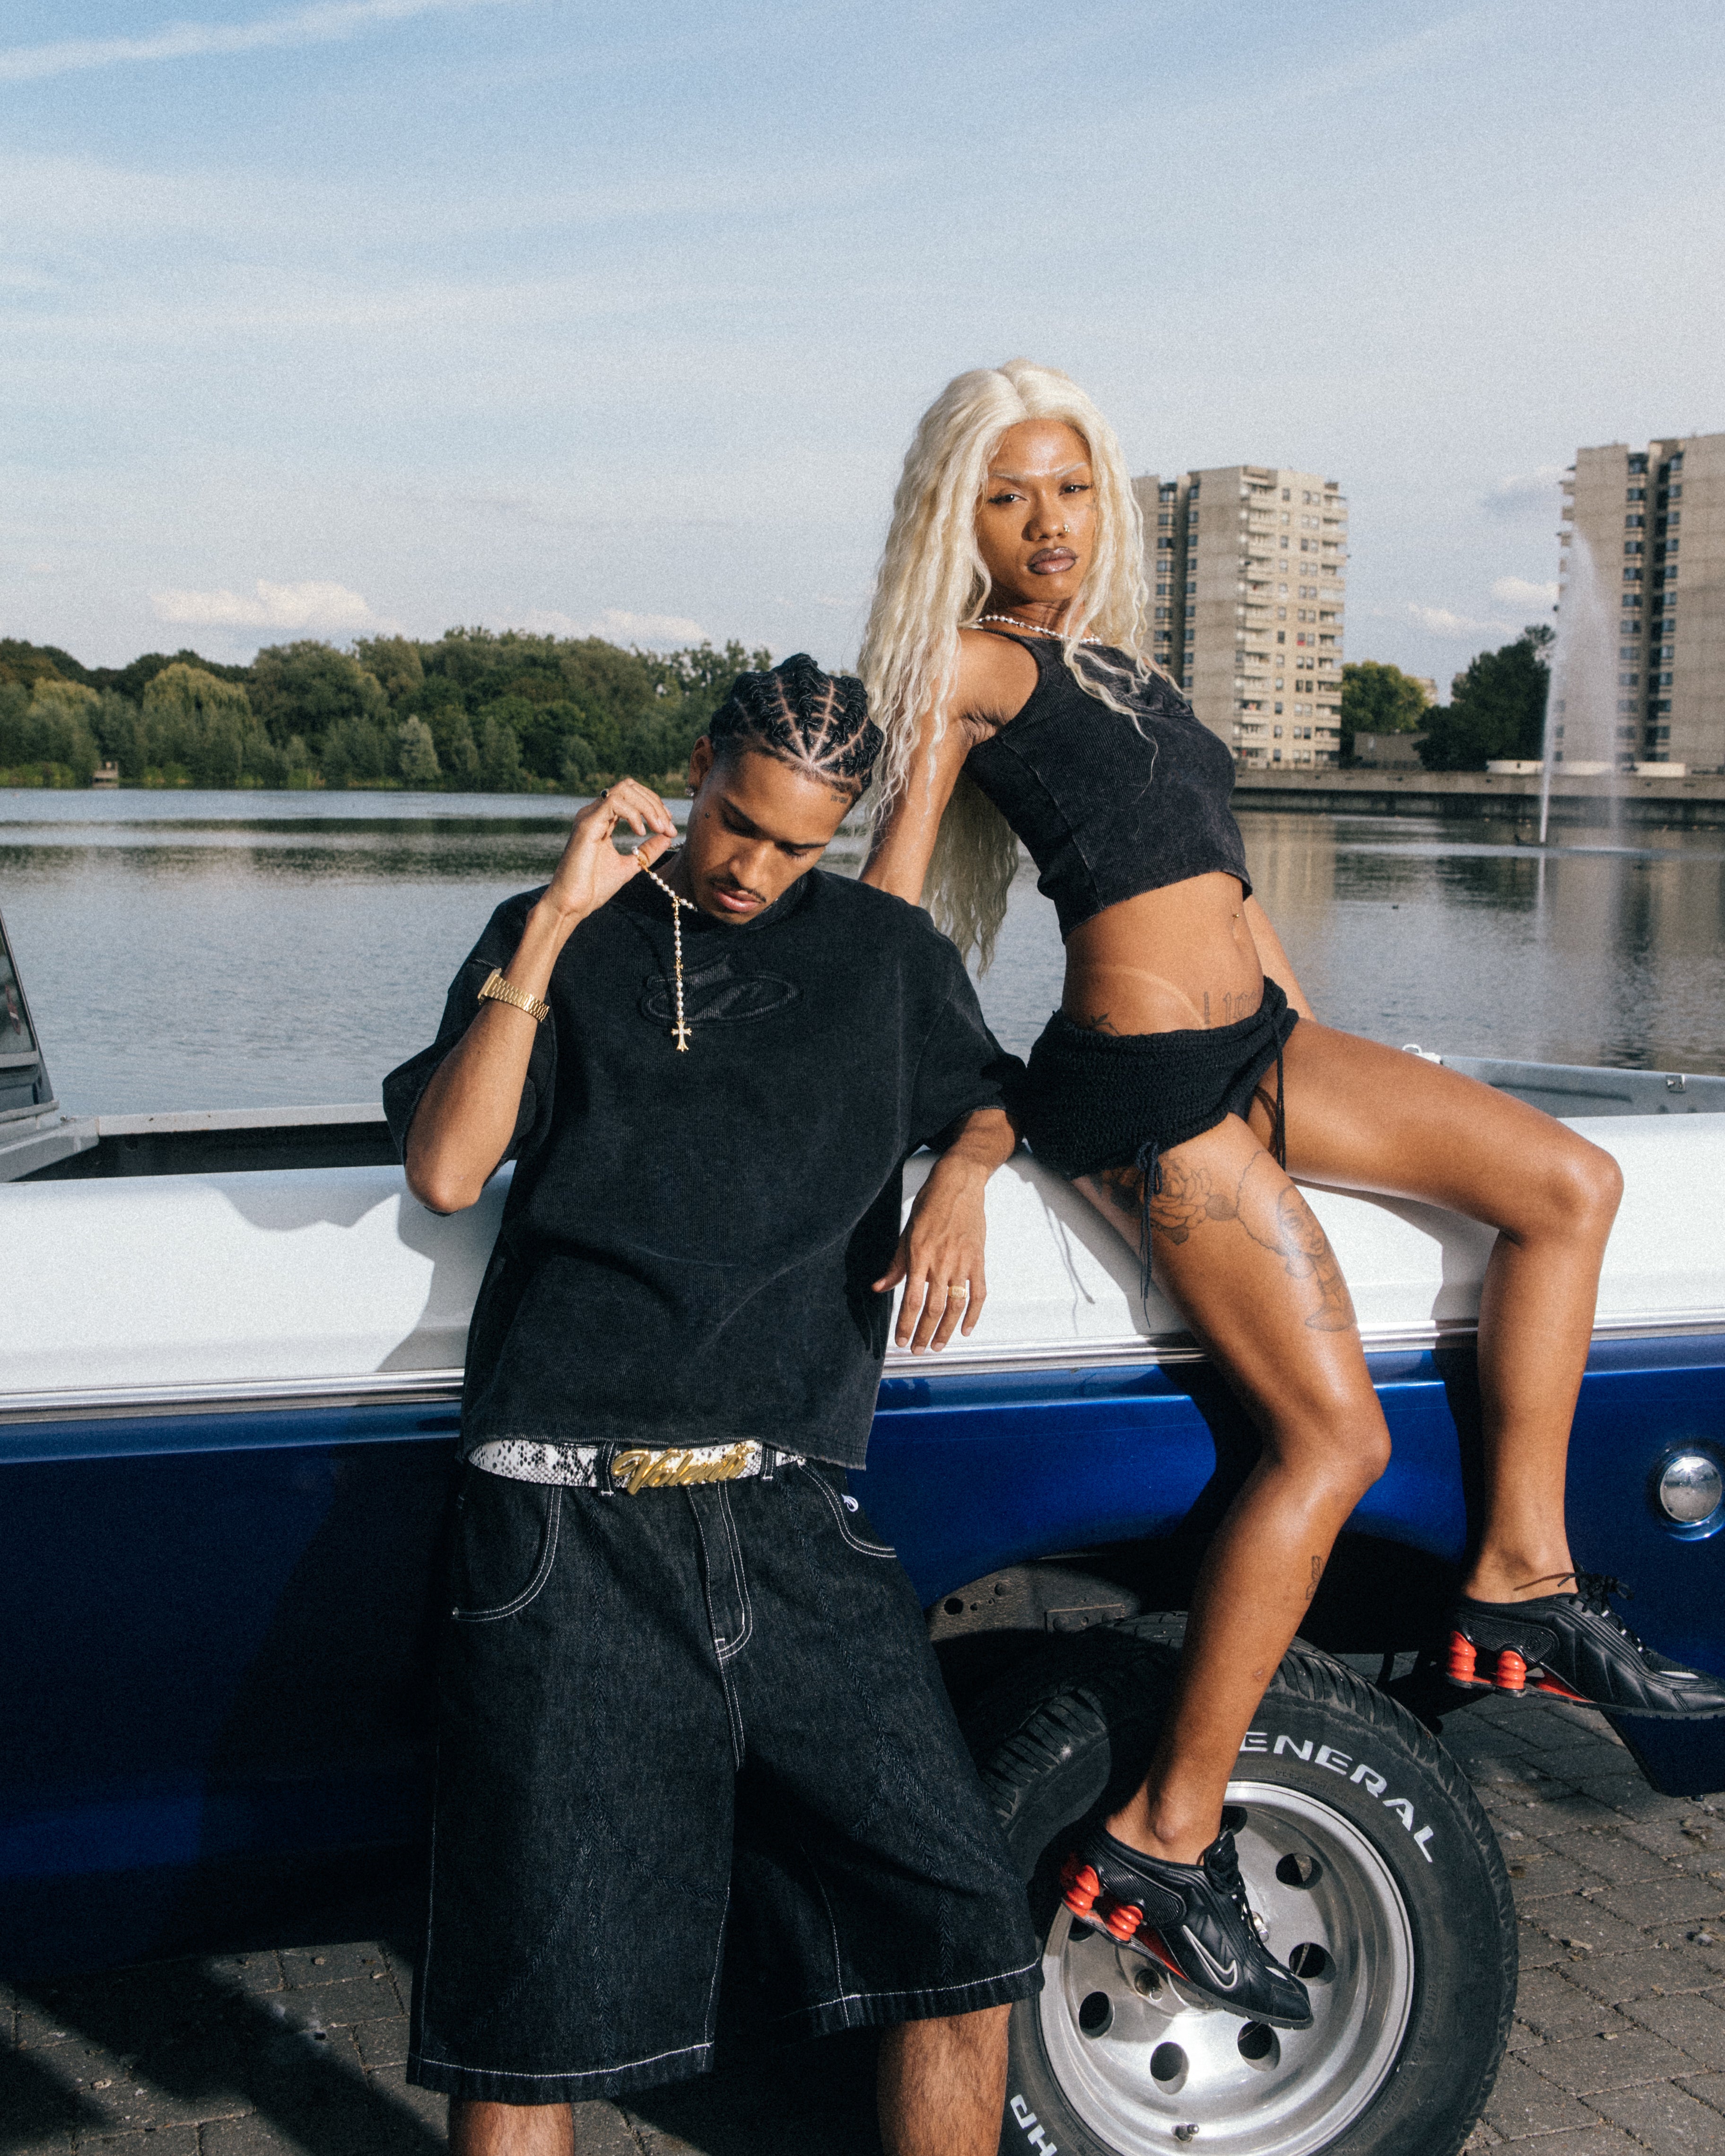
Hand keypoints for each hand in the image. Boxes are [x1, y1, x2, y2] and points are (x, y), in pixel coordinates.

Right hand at [541, 781, 678, 924]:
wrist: (572, 903)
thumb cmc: (594, 887)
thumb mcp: (630, 865)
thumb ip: (647, 850)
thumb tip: (668, 837)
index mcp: (603, 819)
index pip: (631, 795)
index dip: (655, 806)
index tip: (669, 827)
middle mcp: (594, 813)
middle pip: (629, 787)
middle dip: (654, 803)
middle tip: (668, 827)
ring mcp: (589, 816)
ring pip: (623, 790)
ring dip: (648, 806)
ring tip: (659, 828)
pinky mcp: (586, 825)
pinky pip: (614, 803)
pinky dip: (633, 813)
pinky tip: (641, 832)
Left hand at [873, 1157, 989, 1353]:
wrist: (959, 1185)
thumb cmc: (930, 1206)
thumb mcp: (906, 1234)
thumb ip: (895, 1264)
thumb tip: (878, 1288)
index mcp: (919, 1256)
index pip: (911, 1300)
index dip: (905, 1324)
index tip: (899, 1341)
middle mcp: (941, 1262)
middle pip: (933, 1309)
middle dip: (923, 1333)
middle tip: (917, 1350)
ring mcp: (962, 1262)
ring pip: (956, 1306)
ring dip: (946, 1330)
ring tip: (937, 1346)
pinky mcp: (978, 1260)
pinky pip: (978, 1293)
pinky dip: (973, 1314)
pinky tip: (966, 1330)